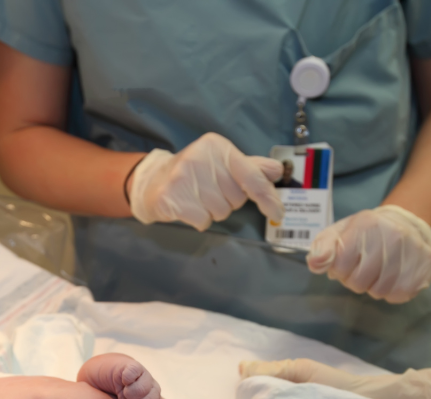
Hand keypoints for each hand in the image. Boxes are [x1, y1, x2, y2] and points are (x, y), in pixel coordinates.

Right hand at [114, 359, 161, 398]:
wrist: (116, 376)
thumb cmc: (124, 396)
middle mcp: (154, 390)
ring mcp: (146, 377)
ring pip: (141, 390)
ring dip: (129, 393)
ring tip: (125, 392)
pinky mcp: (136, 366)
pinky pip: (133, 373)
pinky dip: (126, 378)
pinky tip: (123, 381)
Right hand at [129, 133, 284, 231]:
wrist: (152, 181)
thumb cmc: (193, 172)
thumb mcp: (221, 162)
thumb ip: (250, 167)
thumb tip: (277, 170)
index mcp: (217, 146)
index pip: (250, 176)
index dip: (267, 196)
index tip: (278, 212)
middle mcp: (200, 157)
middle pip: (236, 198)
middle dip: (228, 201)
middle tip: (209, 191)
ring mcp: (184, 177)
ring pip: (221, 212)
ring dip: (213, 211)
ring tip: (197, 198)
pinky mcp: (171, 197)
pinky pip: (203, 220)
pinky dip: (199, 220)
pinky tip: (188, 207)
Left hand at [307, 205, 430, 302]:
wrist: (405, 224)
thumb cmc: (366, 233)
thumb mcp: (339, 233)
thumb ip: (322, 247)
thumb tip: (315, 263)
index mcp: (366, 225)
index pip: (341, 265)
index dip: (340, 269)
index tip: (348, 261)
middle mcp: (393, 235)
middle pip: (359, 282)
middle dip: (356, 280)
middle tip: (364, 267)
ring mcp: (413, 250)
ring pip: (380, 291)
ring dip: (374, 287)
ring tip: (378, 271)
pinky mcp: (426, 266)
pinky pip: (399, 295)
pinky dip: (392, 292)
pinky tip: (393, 276)